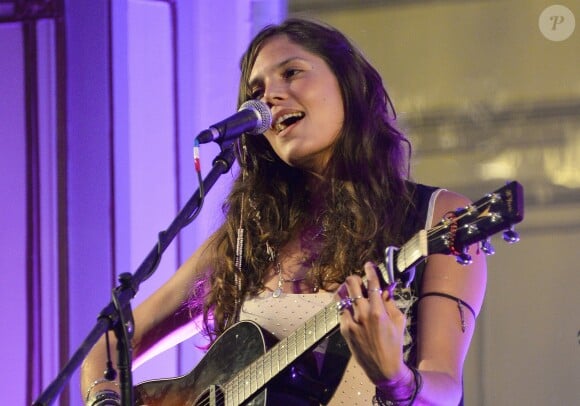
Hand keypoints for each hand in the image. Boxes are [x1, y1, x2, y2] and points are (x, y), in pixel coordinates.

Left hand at [338, 262, 407, 385]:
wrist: (383, 368)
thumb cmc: (395, 344)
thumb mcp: (398, 321)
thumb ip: (389, 302)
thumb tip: (384, 288)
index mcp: (378, 311)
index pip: (372, 284)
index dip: (370, 271)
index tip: (369, 264)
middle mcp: (362, 314)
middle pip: (351, 284)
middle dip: (355, 278)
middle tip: (359, 280)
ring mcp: (351, 322)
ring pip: (342, 296)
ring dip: (348, 291)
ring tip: (352, 292)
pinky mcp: (344, 329)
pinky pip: (341, 310)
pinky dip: (345, 305)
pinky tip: (350, 306)